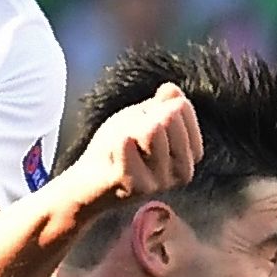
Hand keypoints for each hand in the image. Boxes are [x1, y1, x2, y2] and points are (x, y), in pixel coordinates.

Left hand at [63, 83, 202, 206]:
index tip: (143, 123)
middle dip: (142, 118)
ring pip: (151, 130)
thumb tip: (172, 90)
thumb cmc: (116, 149)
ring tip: (120, 147)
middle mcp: (183, 171)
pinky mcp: (138, 186)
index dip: (154, 107)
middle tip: (128, 137)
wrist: (88, 182)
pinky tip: (115, 150)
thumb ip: (160, 105)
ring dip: (127, 130)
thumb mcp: (141, 120)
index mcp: (189, 153)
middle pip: (168, 118)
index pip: (182, 109)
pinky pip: (127, 145)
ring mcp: (162, 181)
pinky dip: (116, 141)